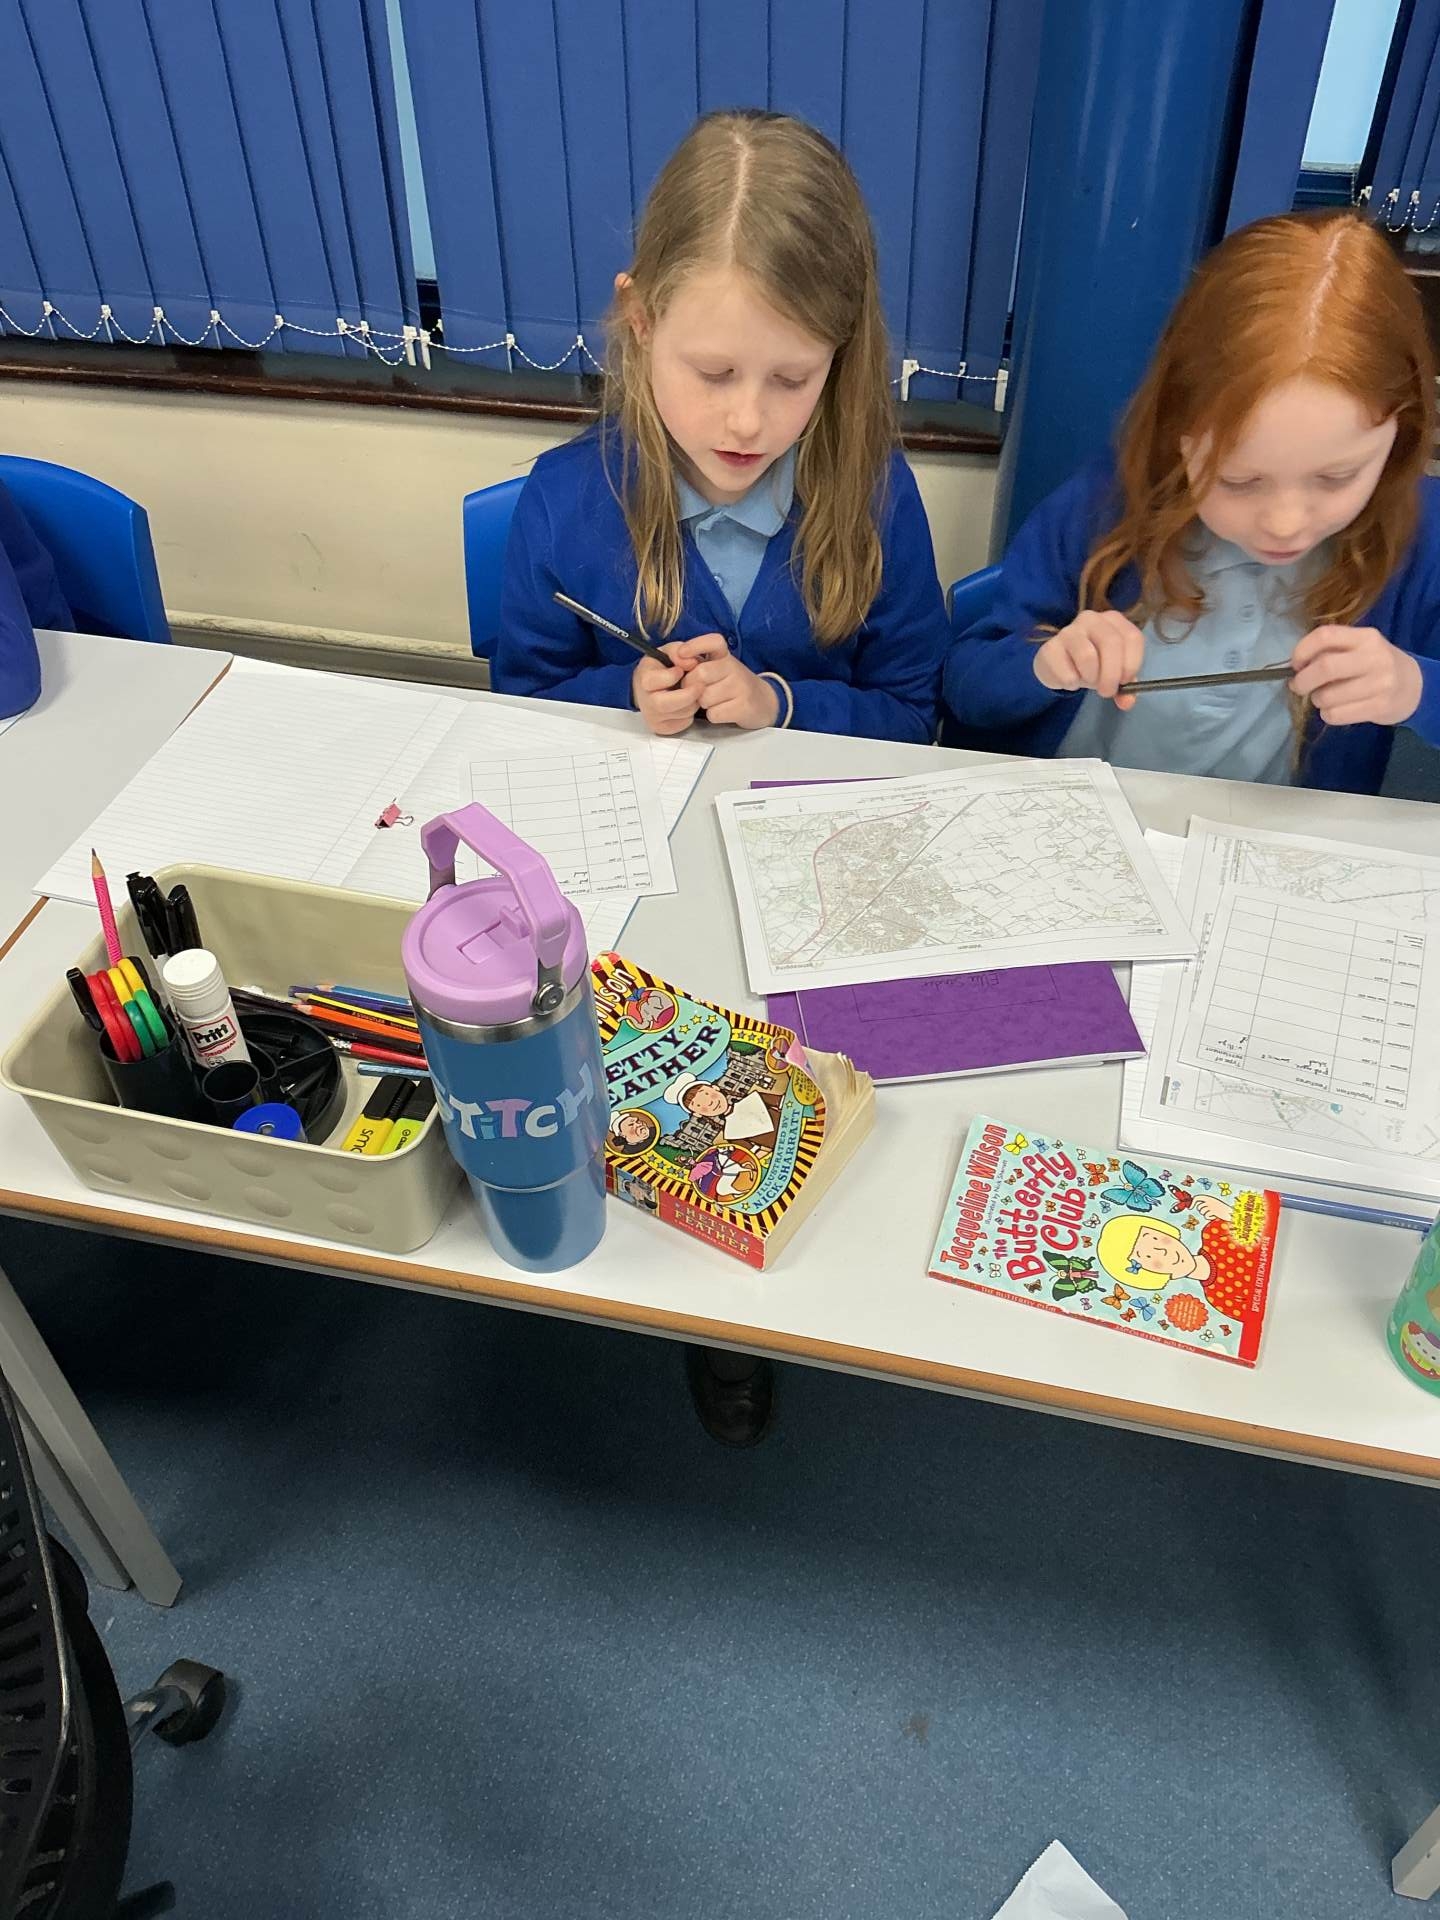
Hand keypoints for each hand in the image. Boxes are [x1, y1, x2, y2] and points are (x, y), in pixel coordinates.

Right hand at [631, 653, 699, 735]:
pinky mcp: (663, 728)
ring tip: (692, 692)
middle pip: (665, 704)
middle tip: (699, 685)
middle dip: (688, 695)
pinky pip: (684, 722)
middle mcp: (645, 701)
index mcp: (643, 679)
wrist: (650, 688)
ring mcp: (653, 717)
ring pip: (680, 714)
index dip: (671, 676)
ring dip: (692, 702)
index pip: (653, 681)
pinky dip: (690, 712)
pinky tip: (687, 703)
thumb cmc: (660, 668)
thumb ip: (678, 652)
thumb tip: (691, 663)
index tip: (680, 671)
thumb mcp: (667, 652)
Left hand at [669, 633, 779, 729]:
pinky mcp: (744, 706)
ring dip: (703, 704)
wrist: (763, 703)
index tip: (681, 655)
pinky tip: (722, 711)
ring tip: (714, 702)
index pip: (713, 641)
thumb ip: (698, 664)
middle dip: (690, 687)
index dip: (695, 645)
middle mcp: (733, 667)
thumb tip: (677, 665)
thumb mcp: (718, 668)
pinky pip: (714, 714)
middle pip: (700, 674)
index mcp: (724, 655)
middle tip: (696, 691)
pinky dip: (713, 716)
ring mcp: (741, 686)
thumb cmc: (731, 685)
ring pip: (705, 697)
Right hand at [1033, 611, 1145, 708]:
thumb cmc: (1093, 664)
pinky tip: (1071, 680)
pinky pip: (1067, 672)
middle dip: (1112, 674)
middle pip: (1111, 643)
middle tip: (1107, 692)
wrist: (1059, 665)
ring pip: (1087, 656)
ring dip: (1091, 677)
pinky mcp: (1050, 648)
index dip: (1132, 663)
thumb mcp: (1113, 671)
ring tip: (1087, 681)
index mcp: (1113, 620)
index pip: (1132, 637)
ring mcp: (1069, 631)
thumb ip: (1124, 685)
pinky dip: (1072, 683)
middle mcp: (1092, 619)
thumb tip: (1127, 702)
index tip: (1125, 682)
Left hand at [1192, 1196, 1230, 1222]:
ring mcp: (1212, 1206)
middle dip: (1201, 1211)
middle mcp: (1210, 1200)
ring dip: (1206, 1214)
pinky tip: (1215, 1216)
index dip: (1192, 1203)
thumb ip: (1205, 1204)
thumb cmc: (1222, 1209)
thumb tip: (1195, 1206)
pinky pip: (1206, 1216)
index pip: (1197, 1197)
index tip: (1189, 1208)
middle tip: (1208, 1212)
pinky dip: (1210, 1218)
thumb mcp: (1213, 1204)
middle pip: (1199, 1207)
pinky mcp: (1214, 1211)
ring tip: (1214, 1213)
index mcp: (1209, 1197)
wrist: (1231, 1213)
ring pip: (1202, 1212)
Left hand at [1288, 625, 1422, 727]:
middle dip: (1303, 681)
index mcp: (1365, 637)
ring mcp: (1379, 683)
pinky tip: (1336, 709)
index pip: (1325, 635)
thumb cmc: (1376, 665)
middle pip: (1324, 667)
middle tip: (1298, 686)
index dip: (1302, 650)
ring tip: (1324, 698)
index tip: (1296, 665)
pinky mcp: (1379, 707)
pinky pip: (1336, 714)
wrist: (1414, 687)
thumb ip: (1332, 650)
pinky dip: (1327, 714)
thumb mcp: (1360, 648)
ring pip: (1327, 696)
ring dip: (1316, 700)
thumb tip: (1296, 666)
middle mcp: (1374, 657)